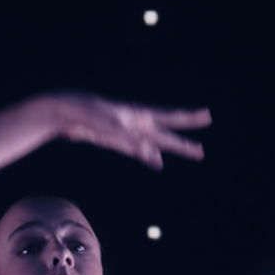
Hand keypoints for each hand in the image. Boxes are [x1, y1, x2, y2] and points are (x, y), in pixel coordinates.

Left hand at [49, 94, 210, 170]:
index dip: (189, 118)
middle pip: (166, 136)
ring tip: (186, 153)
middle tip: (201, 151)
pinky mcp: (115, 141)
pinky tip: (155, 161)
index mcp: (140, 115)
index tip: (207, 114)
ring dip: (169, 151)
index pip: (171, 117)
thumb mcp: (112, 129)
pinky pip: (137, 151)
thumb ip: (134, 145)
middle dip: (184, 144)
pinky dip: (147, 157)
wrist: (67, 113)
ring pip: (154, 145)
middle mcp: (137, 124)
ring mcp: (127, 133)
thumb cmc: (90, 115)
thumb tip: (155, 160)